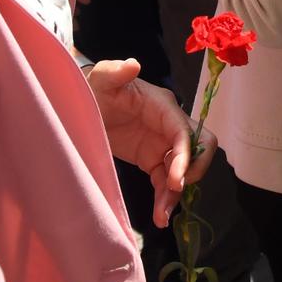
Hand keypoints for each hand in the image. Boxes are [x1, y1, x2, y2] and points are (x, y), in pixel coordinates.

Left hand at [84, 58, 218, 226]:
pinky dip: (166, 199)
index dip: (185, 154)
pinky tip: (159, 217)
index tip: (176, 179)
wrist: (82, 105)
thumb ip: (114, 72)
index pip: (183, 130)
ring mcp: (162, 144)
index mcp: (162, 106)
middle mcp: (169, 125)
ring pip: (184, 170)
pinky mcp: (152, 160)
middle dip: (193, 170)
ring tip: (162, 217)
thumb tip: (133, 65)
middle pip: (199, 147)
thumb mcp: (100, 78)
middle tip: (175, 191)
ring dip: (177, 193)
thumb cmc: (95, 88)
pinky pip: (166, 182)